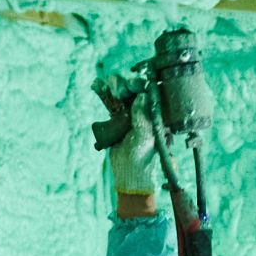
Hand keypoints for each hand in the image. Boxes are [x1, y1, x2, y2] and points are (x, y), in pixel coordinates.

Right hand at [102, 79, 158, 199]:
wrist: (129, 174)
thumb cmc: (142, 158)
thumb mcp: (144, 137)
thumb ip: (143, 117)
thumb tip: (142, 96)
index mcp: (158, 116)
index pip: (152, 94)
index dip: (142, 85)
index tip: (133, 83)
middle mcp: (146, 113)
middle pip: (137, 92)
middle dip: (126, 85)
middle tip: (116, 84)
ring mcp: (133, 116)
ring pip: (124, 96)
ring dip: (114, 87)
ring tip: (105, 81)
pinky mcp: (120, 120)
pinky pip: (113, 105)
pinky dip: (105, 96)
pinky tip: (98, 85)